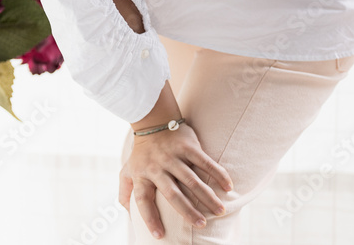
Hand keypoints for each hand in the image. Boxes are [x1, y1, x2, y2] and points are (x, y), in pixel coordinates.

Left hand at [118, 122, 232, 238]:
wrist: (152, 120)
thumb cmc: (142, 153)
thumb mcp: (127, 170)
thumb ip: (125, 192)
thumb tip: (127, 216)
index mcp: (141, 174)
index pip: (142, 199)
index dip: (149, 218)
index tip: (159, 235)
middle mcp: (156, 166)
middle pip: (172, 193)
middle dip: (187, 211)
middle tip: (201, 225)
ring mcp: (172, 156)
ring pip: (191, 180)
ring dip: (207, 197)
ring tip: (219, 211)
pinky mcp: (187, 146)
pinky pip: (204, 162)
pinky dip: (217, 174)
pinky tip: (228, 187)